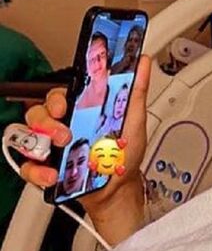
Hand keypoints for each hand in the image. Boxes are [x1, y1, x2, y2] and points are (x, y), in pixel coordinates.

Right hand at [20, 56, 150, 218]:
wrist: (121, 188)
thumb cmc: (125, 153)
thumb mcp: (135, 119)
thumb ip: (136, 90)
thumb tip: (143, 63)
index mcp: (81, 111)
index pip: (60, 96)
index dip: (57, 98)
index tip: (64, 104)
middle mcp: (63, 126)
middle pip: (39, 113)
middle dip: (47, 121)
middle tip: (65, 134)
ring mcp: (52, 147)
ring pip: (29, 137)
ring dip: (40, 143)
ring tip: (60, 150)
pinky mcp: (46, 169)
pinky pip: (29, 166)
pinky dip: (37, 170)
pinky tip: (53, 174)